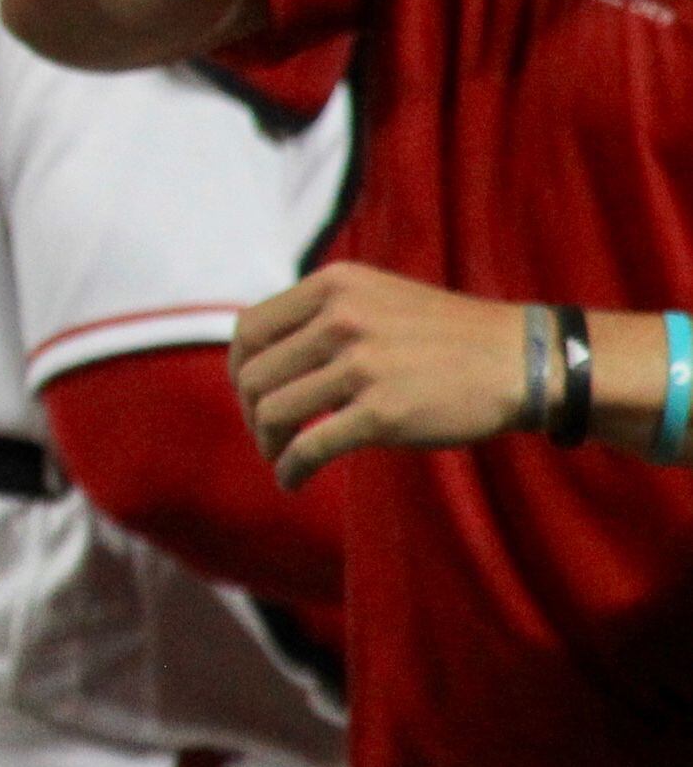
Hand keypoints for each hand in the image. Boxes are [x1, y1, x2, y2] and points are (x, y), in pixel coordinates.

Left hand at [232, 263, 530, 485]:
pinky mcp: (382, 413)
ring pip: (273, 412)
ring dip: (268, 444)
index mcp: (334, 285)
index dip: (240, 370)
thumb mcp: (377, 298)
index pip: (249, 330)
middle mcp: (341, 318)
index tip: (251, 394)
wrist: (525, 361)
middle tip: (268, 435)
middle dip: (251, 413)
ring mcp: (361, 365)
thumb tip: (261, 357)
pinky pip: (308, 448)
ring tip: (281, 458)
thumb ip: (323, 315)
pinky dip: (290, 469)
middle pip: (255, 376)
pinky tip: (293, 480)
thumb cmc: (447, 338)